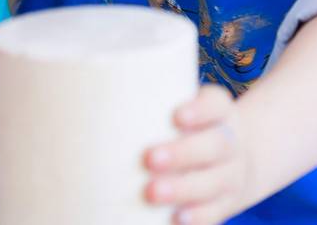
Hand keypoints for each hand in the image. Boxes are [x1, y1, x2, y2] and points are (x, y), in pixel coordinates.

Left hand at [144, 85, 252, 224]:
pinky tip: (176, 219)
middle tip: (149, 158)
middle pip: (215, 146)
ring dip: (183, 189)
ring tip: (151, 192)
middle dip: (182, 154)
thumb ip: (147, 108)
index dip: (200, 110)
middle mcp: (229, 143)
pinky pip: (215, 212)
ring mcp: (230, 175)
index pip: (216, 104)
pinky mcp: (226, 203)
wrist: (239, 160)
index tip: (176, 116)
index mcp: (219, 112)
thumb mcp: (181, 111)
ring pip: (214, 182)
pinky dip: (198, 217)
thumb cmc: (189, 131)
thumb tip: (76, 105)